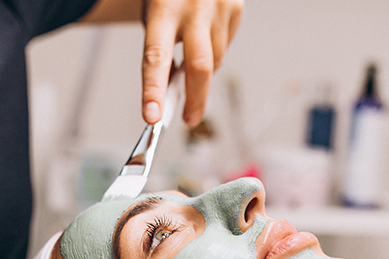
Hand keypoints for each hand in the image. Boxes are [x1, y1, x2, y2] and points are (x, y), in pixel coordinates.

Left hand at [141, 0, 243, 125]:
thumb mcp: (154, 13)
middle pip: (200, 67)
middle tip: (189, 119)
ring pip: (215, 60)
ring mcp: (220, 7)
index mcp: (163, 7)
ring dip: (202, 70)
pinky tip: (203, 35)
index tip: (152, 117)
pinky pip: (224, 45)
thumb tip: (172, 90)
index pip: (156, 56)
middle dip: (196, 99)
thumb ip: (161, 47)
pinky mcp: (236, 8)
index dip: (153, 89)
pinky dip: (213, 50)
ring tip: (188, 59)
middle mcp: (194, 7)